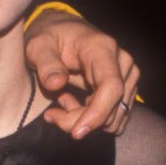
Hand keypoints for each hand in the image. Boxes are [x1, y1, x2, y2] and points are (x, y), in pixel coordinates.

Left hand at [23, 13, 139, 138]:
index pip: (111, 87)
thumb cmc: (49, 38)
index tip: (76, 133)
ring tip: (61, 101)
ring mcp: (127, 77)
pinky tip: (71, 103)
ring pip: (112, 118)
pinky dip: (90, 119)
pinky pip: (112, 118)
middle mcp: (123, 63)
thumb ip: (45, 64)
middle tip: (51, 115)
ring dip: (82, 119)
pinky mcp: (125, 89)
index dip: (97, 114)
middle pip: (110, 108)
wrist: (62, 31)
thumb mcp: (38, 46)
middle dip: (78, 120)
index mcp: (103, 49)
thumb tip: (56, 83)